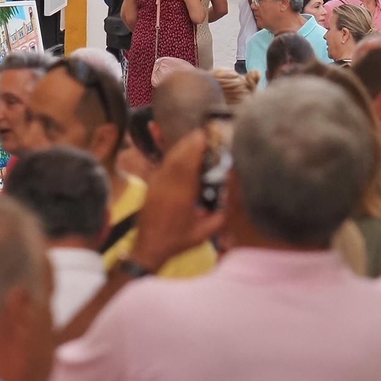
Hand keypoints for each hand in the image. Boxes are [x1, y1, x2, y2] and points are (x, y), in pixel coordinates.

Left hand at [131, 129, 228, 271]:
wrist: (149, 247)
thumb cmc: (178, 241)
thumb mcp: (204, 233)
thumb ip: (220, 217)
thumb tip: (231, 198)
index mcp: (181, 197)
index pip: (188, 166)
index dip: (196, 149)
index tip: (206, 138)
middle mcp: (167, 186)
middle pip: (178, 157)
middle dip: (190, 143)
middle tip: (203, 133)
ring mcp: (156, 184)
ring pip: (168, 159)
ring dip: (181, 147)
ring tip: (194, 138)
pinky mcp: (150, 185)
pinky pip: (161, 165)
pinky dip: (172, 155)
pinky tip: (180, 151)